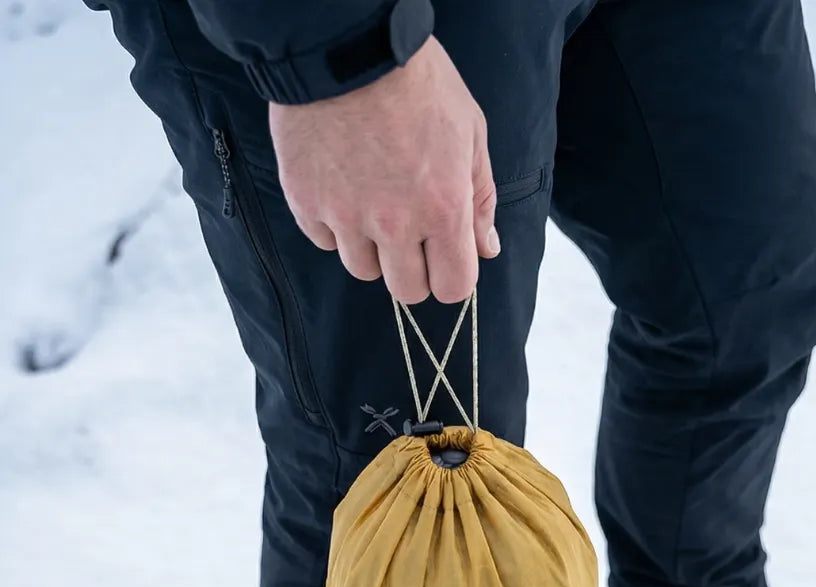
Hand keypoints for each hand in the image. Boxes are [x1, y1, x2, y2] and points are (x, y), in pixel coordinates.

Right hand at [269, 37, 497, 303]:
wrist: (348, 44)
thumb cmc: (417, 81)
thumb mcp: (470, 131)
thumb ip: (480, 198)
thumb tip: (487, 249)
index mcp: (443, 209)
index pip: (453, 288)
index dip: (451, 276)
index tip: (445, 257)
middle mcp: (394, 223)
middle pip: (406, 291)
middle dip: (413, 269)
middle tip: (408, 233)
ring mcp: (346, 216)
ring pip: (362, 269)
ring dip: (370, 248)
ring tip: (372, 201)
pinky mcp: (306, 202)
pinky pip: (323, 240)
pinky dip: (332, 224)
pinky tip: (341, 186)